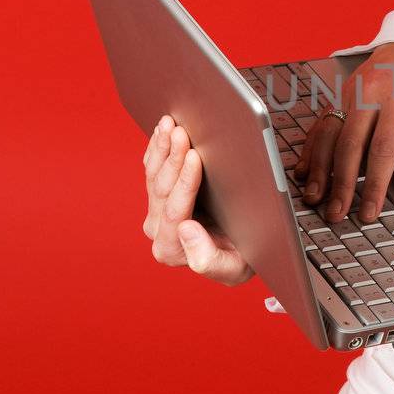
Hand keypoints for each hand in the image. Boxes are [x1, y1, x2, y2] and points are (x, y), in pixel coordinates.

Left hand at [143, 115, 254, 284]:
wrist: (240, 250)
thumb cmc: (241, 258)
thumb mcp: (235, 268)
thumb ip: (209, 260)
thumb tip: (186, 229)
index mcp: (171, 250)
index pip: (174, 211)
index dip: (184, 182)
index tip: (195, 157)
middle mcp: (158, 231)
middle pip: (161, 189)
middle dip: (172, 157)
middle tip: (181, 131)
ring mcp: (155, 212)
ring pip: (153, 175)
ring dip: (163, 147)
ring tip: (170, 124)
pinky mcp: (159, 197)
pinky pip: (152, 168)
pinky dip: (158, 148)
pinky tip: (162, 131)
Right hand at [295, 42, 393, 223]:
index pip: (383, 151)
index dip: (373, 184)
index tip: (369, 210)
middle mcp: (370, 97)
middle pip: (350, 145)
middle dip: (341, 183)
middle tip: (337, 212)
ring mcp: (349, 94)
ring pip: (328, 135)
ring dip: (319, 170)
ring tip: (316, 198)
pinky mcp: (336, 96)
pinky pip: (320, 125)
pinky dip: (311, 151)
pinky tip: (305, 172)